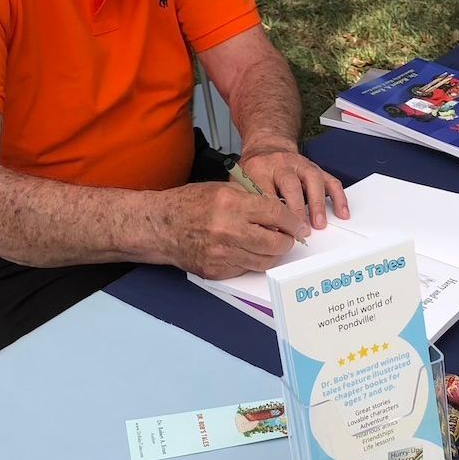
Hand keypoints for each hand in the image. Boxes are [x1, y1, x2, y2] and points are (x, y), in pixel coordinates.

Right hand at [154, 181, 308, 277]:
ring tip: (269, 244)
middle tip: (287, 237)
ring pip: (264, 261)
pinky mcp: (216, 270)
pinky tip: (247, 250)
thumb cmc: (189, 204)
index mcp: (231, 204)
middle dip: (287, 241)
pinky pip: (246, 269)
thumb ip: (252, 200)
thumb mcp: (222, 189)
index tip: (299, 226)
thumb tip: (281, 213)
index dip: (293, 222)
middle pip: (275, 243)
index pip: (276, 214)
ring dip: (272, 253)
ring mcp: (221, 254)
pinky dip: (252, 261)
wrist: (159, 226)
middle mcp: (227, 230)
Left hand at [238, 146, 348, 230]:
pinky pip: (330, 181)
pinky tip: (341, 212)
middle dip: (296, 209)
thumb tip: (257, 228)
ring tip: (319, 224)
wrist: (267, 148)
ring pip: (313, 180)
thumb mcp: (241, 183)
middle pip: (290, 184)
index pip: (265, 191)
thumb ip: (248, 202)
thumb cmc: (256, 170)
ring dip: (317, 204)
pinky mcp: (316, 169)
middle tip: (298, 229)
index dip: (271, 213)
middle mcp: (282, 164)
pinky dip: (338, 197)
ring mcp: (301, 165)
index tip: (275, 231)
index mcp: (259, 168)